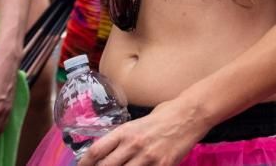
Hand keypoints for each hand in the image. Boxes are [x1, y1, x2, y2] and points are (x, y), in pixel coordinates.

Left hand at [77, 99, 206, 165]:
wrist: (190, 114)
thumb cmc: (166, 114)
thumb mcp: (140, 121)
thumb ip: (126, 136)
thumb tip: (112, 150)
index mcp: (125, 131)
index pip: (96, 151)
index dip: (84, 163)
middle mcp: (132, 145)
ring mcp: (147, 157)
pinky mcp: (162, 165)